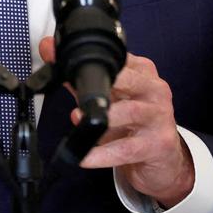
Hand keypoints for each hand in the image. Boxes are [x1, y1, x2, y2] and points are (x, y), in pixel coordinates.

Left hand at [40, 37, 193, 206]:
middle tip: (78, 93)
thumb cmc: (133, 122)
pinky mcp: (158, 144)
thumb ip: (79, 78)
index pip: (117, 59)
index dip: (90, 61)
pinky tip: (85, 157)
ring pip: (129, 112)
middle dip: (101, 85)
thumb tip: (48, 51)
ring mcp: (159, 116)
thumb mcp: (108, 98)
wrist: (164, 160)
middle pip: (128, 80)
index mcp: (143, 72)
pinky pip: (126, 148)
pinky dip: (103, 153)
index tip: (62, 61)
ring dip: (101, 117)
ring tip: (79, 120)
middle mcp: (154, 89)